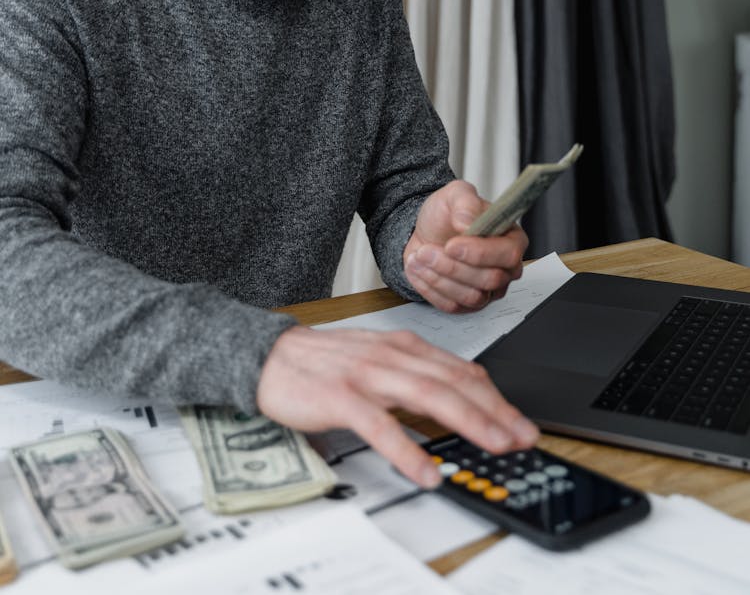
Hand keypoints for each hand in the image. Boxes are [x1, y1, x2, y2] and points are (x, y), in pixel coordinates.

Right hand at [256, 324, 538, 486]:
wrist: (270, 356)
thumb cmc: (325, 362)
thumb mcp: (378, 359)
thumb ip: (415, 373)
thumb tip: (458, 395)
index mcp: (404, 347)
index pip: (461, 371)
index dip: (496, 397)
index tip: (521, 422)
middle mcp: (392, 356)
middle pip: (454, 382)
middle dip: (495, 411)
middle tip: (523, 437)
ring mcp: (367, 375)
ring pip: (428, 395)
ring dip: (468, 421)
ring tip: (495, 444)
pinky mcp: (340, 397)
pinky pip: (380, 426)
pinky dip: (407, 449)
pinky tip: (426, 471)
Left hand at [403, 180, 527, 312]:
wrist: (426, 232)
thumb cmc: (446, 215)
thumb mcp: (454, 195)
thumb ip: (464, 202)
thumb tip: (469, 222)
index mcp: (511, 239)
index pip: (508, 255)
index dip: (479, 253)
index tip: (452, 244)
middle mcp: (505, 268)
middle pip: (490, 280)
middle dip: (453, 266)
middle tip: (427, 250)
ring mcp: (488, 289)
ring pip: (471, 297)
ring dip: (439, 277)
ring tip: (420, 256)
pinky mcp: (468, 304)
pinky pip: (453, 307)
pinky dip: (430, 288)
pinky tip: (419, 269)